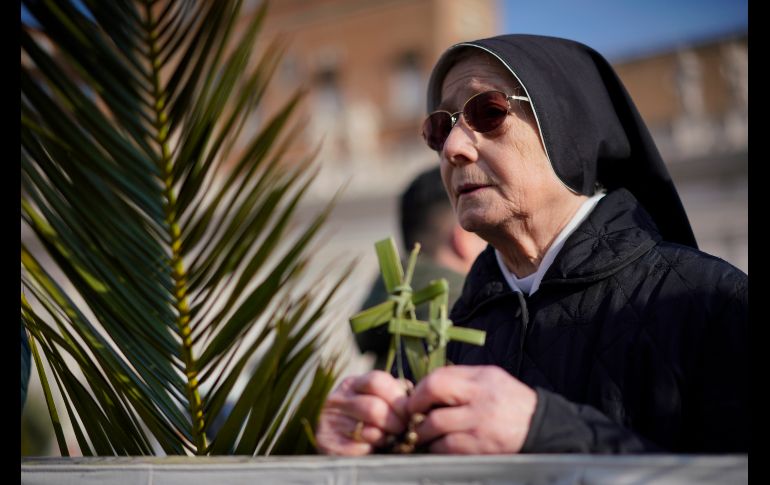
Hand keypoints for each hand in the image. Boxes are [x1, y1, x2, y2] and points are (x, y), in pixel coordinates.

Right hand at [315, 370, 409, 454]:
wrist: (330, 436)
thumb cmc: (360, 415)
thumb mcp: (371, 396)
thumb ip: (391, 392)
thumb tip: (412, 394)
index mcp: (351, 384)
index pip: (376, 381)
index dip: (398, 397)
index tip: (410, 411)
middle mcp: (337, 400)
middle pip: (374, 407)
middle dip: (396, 422)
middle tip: (404, 430)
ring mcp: (331, 423)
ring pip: (369, 431)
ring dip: (387, 438)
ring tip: (392, 440)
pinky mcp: (330, 446)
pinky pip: (361, 449)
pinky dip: (374, 450)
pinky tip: (376, 449)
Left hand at [407, 365, 536, 453]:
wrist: (541, 428)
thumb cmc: (511, 402)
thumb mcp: (491, 379)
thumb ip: (462, 379)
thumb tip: (428, 386)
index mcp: (481, 379)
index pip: (439, 377)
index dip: (420, 389)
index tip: (414, 399)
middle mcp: (480, 399)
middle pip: (433, 394)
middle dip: (415, 407)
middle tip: (412, 416)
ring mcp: (480, 424)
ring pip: (435, 425)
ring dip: (422, 432)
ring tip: (422, 434)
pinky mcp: (480, 447)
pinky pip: (446, 448)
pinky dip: (436, 447)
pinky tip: (437, 446)